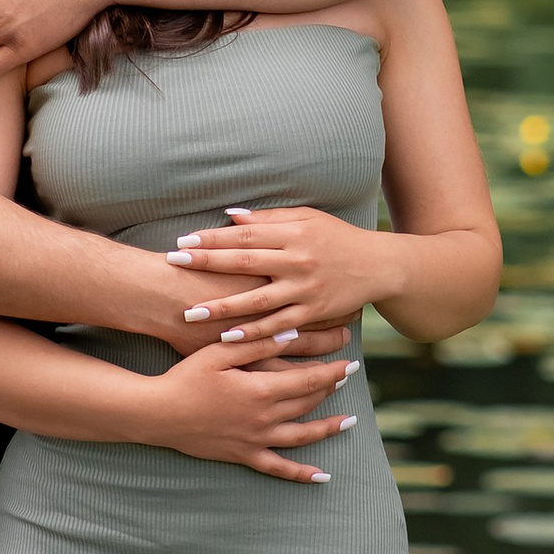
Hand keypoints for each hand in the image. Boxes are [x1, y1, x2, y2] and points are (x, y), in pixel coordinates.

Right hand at [137, 338, 360, 482]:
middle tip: (346, 378)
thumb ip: (258, 343)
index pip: (309, 379)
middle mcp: (264, 418)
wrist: (158, 414)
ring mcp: (255, 440)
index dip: (332, 371)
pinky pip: (278, 468)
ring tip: (349, 422)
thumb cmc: (186, 377)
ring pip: (301, 435)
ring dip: (327, 428)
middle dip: (330, 389)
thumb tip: (293, 334)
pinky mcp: (243, 455)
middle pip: (308, 403)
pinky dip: (301, 474)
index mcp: (262, 390)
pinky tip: (321, 476)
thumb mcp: (220, 352)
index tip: (350, 362)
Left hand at [166, 207, 394, 339]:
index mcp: (293, 233)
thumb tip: (231, 216)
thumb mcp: (307, 218)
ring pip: (258, 300)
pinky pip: (279, 325)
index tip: (183, 241)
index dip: (212, 238)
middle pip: (244, 262)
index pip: (245, 235)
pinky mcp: (314, 312)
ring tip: (191, 312)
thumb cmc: (337, 238)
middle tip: (174, 265)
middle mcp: (297, 260)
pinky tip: (228, 337)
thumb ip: (269, 218)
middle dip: (206, 264)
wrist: (379, 265)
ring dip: (223, 307)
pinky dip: (254, 332)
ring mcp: (306, 289)